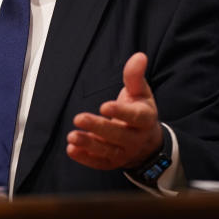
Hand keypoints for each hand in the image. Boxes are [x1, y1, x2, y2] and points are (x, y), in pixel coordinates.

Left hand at [67, 52, 162, 170]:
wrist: (146, 142)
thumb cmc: (140, 111)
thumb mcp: (141, 92)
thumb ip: (135, 76)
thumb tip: (139, 56)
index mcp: (145, 120)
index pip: (135, 117)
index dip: (120, 113)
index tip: (104, 106)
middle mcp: (136, 139)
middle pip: (118, 135)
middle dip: (98, 127)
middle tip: (78, 118)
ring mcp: (124, 153)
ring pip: (107, 151)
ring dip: (88, 144)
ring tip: (72, 136)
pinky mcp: (112, 162)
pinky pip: (99, 163)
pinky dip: (85, 158)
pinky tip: (72, 149)